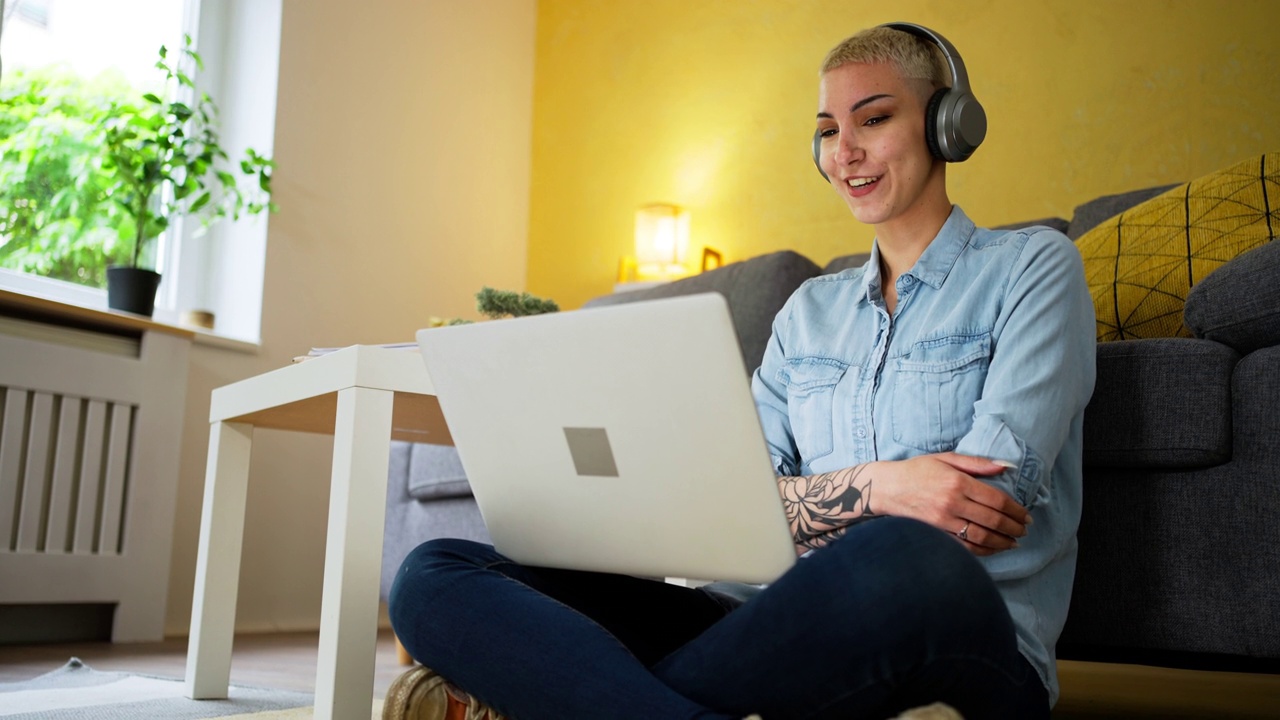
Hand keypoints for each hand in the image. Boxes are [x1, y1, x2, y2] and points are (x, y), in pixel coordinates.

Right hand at [871, 453, 1030, 555]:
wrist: (886, 487)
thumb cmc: (917, 470)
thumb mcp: (946, 458)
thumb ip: (978, 463)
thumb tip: (1006, 466)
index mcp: (958, 482)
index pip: (997, 500)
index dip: (1016, 511)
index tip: (1026, 516)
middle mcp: (952, 503)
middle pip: (993, 520)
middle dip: (1013, 528)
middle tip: (1024, 531)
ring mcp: (943, 521)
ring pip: (981, 537)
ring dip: (1002, 542)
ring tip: (1013, 542)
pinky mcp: (936, 534)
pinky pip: (964, 547)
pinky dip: (983, 551)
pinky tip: (993, 549)